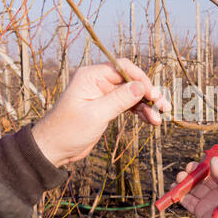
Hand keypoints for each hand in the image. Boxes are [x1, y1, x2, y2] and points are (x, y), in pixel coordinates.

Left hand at [32, 59, 170, 166]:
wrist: (54, 149)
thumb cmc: (68, 130)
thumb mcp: (96, 115)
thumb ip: (120, 99)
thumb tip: (141, 87)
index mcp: (92, 76)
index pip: (123, 68)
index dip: (142, 80)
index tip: (154, 95)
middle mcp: (99, 81)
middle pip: (131, 81)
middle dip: (148, 94)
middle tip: (163, 107)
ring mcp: (104, 94)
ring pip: (133, 94)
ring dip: (146, 106)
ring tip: (158, 120)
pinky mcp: (107, 107)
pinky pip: (129, 105)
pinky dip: (140, 112)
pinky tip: (150, 121)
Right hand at [175, 157, 217, 217]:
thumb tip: (213, 160)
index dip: (211, 163)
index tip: (203, 158)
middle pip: (206, 177)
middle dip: (196, 171)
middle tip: (189, 168)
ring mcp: (211, 202)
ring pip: (196, 187)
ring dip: (186, 180)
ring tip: (179, 177)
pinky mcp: (202, 212)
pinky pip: (189, 201)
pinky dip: (180, 194)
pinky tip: (174, 188)